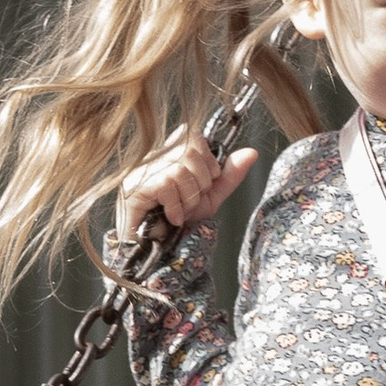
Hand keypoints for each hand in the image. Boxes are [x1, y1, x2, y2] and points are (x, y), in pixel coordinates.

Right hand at [115, 126, 259, 247]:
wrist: (156, 249)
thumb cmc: (179, 222)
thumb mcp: (210, 197)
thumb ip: (229, 175)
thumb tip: (252, 153)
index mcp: (171, 155)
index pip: (193, 137)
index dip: (207, 160)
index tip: (206, 183)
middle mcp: (154, 158)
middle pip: (190, 153)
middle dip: (201, 184)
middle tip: (192, 203)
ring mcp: (141, 171)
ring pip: (179, 171)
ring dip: (188, 199)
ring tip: (181, 213)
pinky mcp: (134, 187)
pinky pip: (165, 186)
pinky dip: (175, 207)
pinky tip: (172, 218)